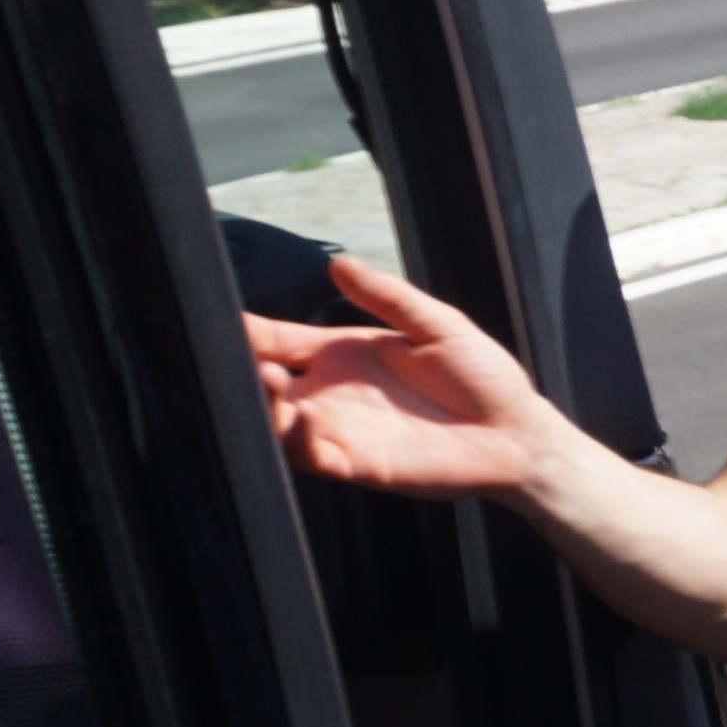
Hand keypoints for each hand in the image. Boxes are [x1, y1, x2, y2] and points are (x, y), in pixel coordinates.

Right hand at [250, 253, 575, 502]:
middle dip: (237, 369)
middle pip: (260, 381)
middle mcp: (328, 392)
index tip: (210, 317)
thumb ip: (388, 296)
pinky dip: (295, 439)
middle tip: (236, 356)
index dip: (242, 330)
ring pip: (273, 420)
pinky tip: (301, 415)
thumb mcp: (437, 325)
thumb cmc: (482, 377)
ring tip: (264, 380)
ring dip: (260, 404)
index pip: (274, 339)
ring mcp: (337, 429)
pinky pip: (309, 455)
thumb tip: (339, 262)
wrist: (516, 432)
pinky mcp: (355, 463)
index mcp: (340, 354)